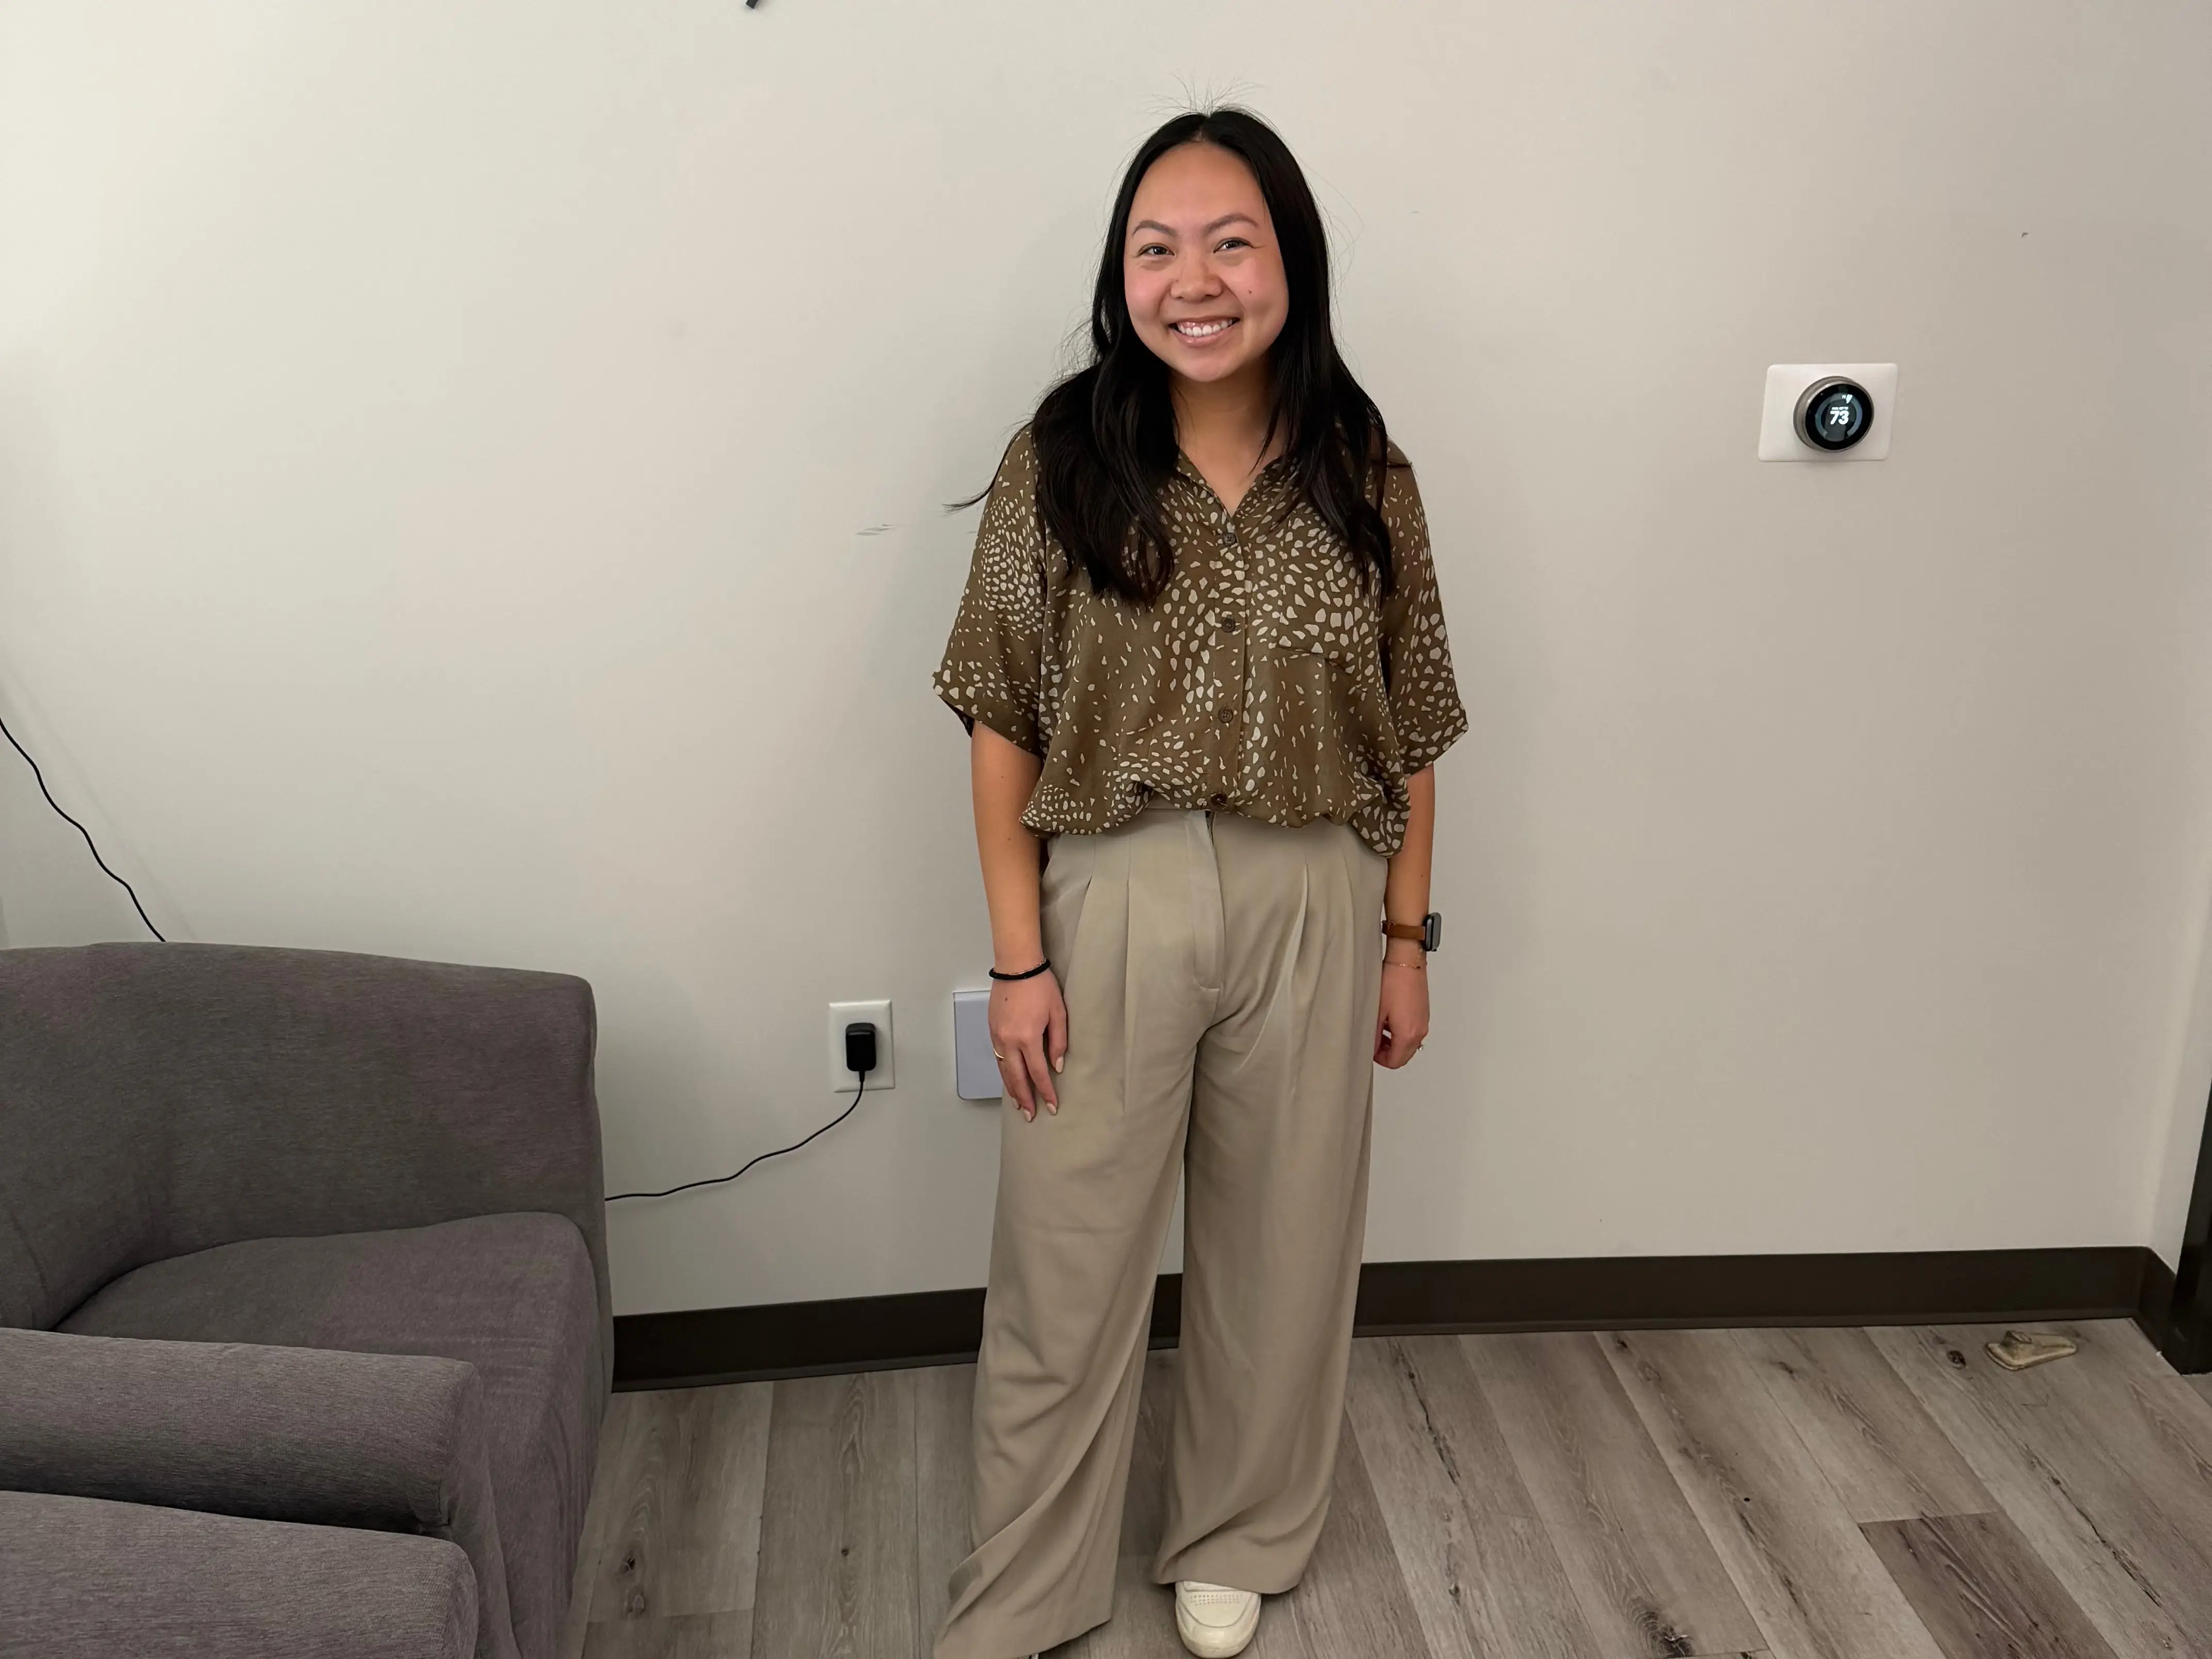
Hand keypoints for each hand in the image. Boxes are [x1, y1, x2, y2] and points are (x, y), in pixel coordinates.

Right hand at [991, 969, 1067, 1119]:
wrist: (1016, 966)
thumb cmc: (1040, 985)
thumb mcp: (1058, 1013)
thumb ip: (1058, 1042)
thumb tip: (1056, 1066)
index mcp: (1028, 1038)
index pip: (1037, 1074)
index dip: (1045, 1092)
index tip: (1052, 1106)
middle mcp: (1009, 1041)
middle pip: (1016, 1078)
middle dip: (1025, 1099)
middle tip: (1031, 1116)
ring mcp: (997, 1036)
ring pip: (1003, 1070)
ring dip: (1012, 1089)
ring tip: (1020, 1105)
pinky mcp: (991, 1029)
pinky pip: (997, 1058)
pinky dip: (1003, 1073)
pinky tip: (1009, 1080)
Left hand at [1374, 951, 1428, 1068]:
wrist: (1407, 962)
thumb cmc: (1392, 982)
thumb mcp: (1376, 1012)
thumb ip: (1373, 1035)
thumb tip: (1370, 1047)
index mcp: (1408, 1034)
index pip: (1395, 1061)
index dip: (1380, 1059)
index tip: (1370, 1050)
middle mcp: (1420, 1031)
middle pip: (1404, 1056)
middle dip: (1388, 1053)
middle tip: (1373, 1042)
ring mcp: (1423, 1022)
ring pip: (1409, 1045)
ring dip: (1395, 1043)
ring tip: (1379, 1030)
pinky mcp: (1423, 1014)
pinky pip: (1413, 1032)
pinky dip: (1402, 1033)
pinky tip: (1389, 1020)